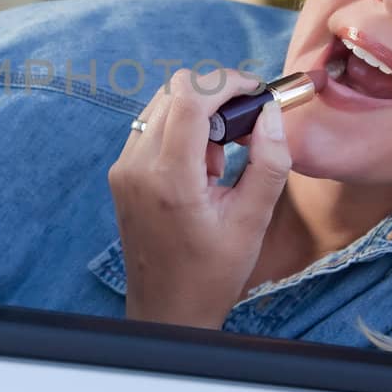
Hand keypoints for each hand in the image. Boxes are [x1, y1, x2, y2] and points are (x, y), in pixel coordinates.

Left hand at [107, 67, 293, 327]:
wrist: (167, 309)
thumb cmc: (213, 273)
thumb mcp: (253, 220)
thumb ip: (268, 161)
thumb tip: (270, 112)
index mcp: (170, 177)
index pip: (190, 96)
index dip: (227, 82)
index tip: (256, 93)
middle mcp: (137, 165)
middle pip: (174, 91)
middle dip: (215, 96)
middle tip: (244, 130)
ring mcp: (123, 169)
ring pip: (161, 105)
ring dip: (197, 113)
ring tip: (221, 159)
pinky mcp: (120, 174)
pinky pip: (151, 128)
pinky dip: (179, 130)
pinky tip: (200, 168)